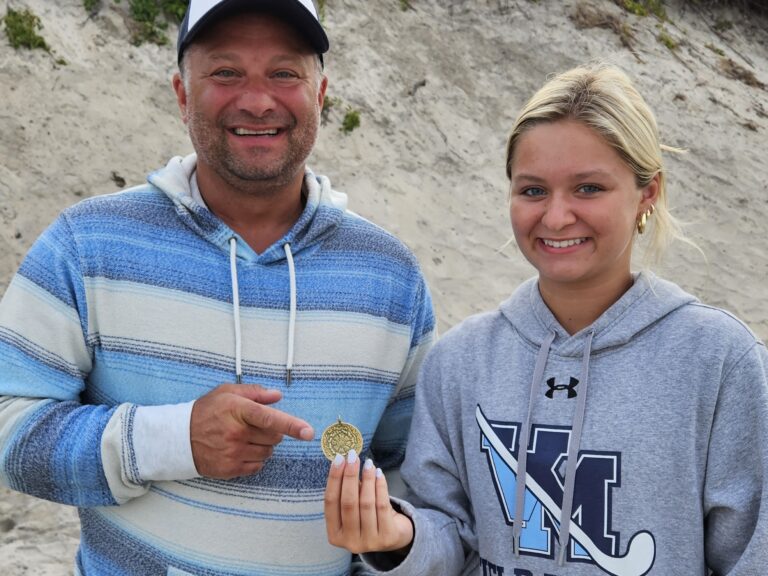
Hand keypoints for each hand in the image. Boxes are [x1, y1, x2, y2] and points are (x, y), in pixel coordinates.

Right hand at [190, 383, 313, 478]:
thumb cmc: (206, 411)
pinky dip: (255, 459)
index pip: (270, 418)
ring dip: (264, 446)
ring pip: (268, 453)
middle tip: (255, 426)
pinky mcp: (230, 469)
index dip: (291, 425)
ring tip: (245, 438)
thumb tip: (277, 396)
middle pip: (274, 437)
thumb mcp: (227, 392)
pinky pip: (257, 466)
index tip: (308, 432)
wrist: (179, 438)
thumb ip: (255, 392)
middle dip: (272, 432)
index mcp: (238, 410)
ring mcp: (233, 453)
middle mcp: (236, 433)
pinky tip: (240, 450)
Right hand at [325, 450, 413, 554]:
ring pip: (366, 504)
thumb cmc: (368, 517)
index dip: (334, 479)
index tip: (338, 459)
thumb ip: (348, 490)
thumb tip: (346, 461)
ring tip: (368, 463)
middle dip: (350, 476)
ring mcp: (369, 542)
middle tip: (353, 457)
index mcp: (335, 535)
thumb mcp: (353, 507)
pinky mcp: (387, 538)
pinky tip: (379, 474)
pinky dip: (380, 486)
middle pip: (348, 503)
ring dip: (367, 479)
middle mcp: (350, 542)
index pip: (331, 503)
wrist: (393, 536)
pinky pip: (382, 506)